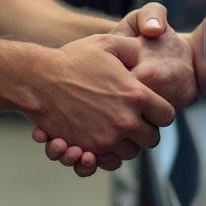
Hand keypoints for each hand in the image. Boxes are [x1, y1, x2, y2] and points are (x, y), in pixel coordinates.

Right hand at [33, 4, 194, 176]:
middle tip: (132, 120)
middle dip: (144, 131)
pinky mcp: (87, 149)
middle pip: (151, 139)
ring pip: (131, 153)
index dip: (159, 112)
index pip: (166, 116)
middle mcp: (125, 120)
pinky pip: (107, 162)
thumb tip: (147, 51)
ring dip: (126, 144)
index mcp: (136, 95)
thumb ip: (133, 48)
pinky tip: (102, 140)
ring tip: (114, 130)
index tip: (149, 107)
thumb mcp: (108, 42)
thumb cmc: (73, 59)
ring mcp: (106, 138)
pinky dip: (106, 156)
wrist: (39, 79)